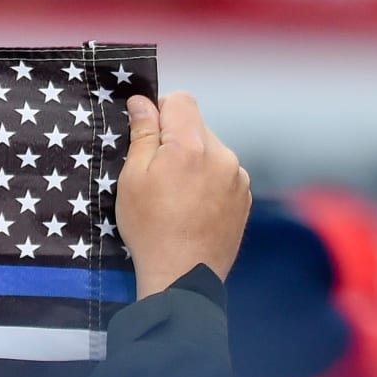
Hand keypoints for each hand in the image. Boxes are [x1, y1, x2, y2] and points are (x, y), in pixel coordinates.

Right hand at [117, 92, 250, 298]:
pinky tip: (191, 209)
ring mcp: (238, 176)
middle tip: (156, 174)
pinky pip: (224, 175)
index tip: (146, 133)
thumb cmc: (150, 229)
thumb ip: (141, 135)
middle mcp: (222, 154)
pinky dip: (207, 183)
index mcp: (191, 145)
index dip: (159, 110)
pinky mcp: (244, 197)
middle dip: (175, 141)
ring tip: (174, 197)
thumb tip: (143, 103)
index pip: (181, 100)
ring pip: (211, 152)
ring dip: (193, 162)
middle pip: (196, 126)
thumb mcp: (132, 180)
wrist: (182, 276)